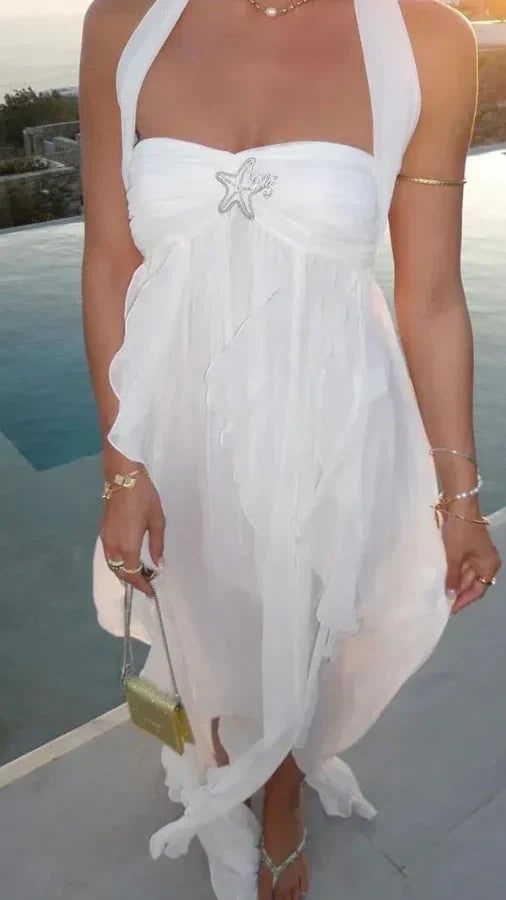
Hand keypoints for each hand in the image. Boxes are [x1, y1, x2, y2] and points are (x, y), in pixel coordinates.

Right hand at [100, 464, 164, 597]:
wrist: (122, 476)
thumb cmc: (143, 497)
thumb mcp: (157, 520)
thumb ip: (157, 545)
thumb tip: (158, 564)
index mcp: (128, 546)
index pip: (132, 574)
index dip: (142, 586)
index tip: (151, 592)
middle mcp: (113, 546)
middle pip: (120, 573)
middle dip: (132, 581)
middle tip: (147, 582)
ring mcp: (105, 538)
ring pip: (112, 564)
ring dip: (123, 572)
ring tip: (139, 572)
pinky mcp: (102, 531)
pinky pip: (109, 555)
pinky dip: (118, 562)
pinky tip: (128, 558)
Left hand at [441, 502, 500, 614]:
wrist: (459, 505)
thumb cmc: (460, 532)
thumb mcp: (454, 556)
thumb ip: (452, 577)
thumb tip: (449, 595)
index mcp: (489, 566)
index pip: (477, 591)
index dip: (463, 601)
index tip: (449, 610)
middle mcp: (486, 562)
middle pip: (472, 583)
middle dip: (457, 592)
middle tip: (440, 603)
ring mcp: (477, 554)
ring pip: (465, 575)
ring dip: (453, 582)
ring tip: (438, 593)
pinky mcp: (468, 547)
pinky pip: (461, 565)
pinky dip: (452, 571)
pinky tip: (440, 578)